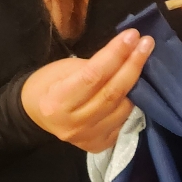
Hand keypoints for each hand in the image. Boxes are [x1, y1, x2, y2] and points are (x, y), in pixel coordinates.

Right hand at [21, 29, 153, 152]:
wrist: (34, 114)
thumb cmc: (48, 84)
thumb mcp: (64, 68)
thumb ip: (93, 66)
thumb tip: (127, 53)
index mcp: (57, 102)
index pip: (93, 75)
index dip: (116, 54)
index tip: (133, 35)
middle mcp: (73, 124)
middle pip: (112, 93)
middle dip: (133, 65)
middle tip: (147, 44)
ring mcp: (87, 138)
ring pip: (123, 108)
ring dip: (138, 84)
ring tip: (143, 62)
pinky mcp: (99, 145)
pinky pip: (124, 122)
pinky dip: (133, 104)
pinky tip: (138, 88)